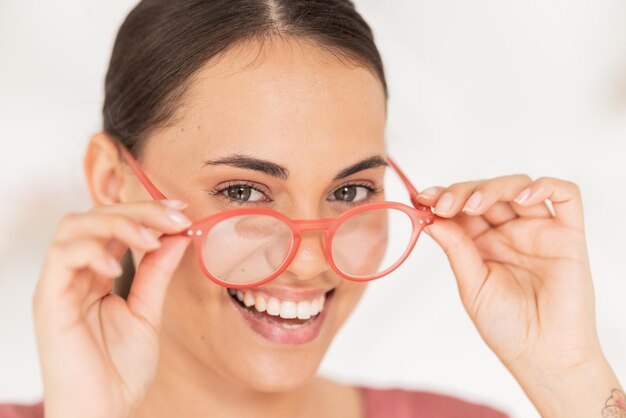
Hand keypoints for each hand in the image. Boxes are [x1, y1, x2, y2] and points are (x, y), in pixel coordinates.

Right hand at [32, 200, 191, 417]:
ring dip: (116, 223)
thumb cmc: (121, 370)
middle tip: (174, 217)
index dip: (146, 210)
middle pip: (96, 216)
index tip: (181, 210)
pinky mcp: (48, 301)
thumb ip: (158, 272)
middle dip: (138, 210)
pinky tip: (117, 266)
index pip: (115, 225)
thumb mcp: (148, 312)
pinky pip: (60, 258)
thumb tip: (179, 235)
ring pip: (75, 227)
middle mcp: (75, 274)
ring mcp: (59, 285)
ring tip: (150, 239)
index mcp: (96, 275)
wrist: (102, 414)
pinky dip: (91, 251)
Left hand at [415, 175, 598, 374]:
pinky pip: (566, 196)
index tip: (420, 198)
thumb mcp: (472, 285)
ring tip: (473, 206)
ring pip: (518, 186)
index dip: (442, 197)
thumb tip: (430, 217)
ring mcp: (538, 231)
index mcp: (482, 243)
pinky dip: (545, 186)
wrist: (544, 357)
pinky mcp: (568, 235)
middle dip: (461, 191)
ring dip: (493, 187)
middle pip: (486, 191)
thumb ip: (456, 248)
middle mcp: (509, 232)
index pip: (461, 207)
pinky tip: (522, 197)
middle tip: (442, 204)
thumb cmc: (507, 327)